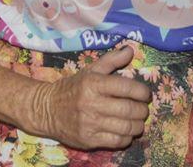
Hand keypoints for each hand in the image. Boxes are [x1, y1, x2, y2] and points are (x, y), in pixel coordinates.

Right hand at [31, 46, 151, 149]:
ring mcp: (90, 124)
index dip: (142, 91)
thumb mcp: (90, 70)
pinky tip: (126, 131)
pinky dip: (127, 137)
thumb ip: (111, 60)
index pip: (126, 88)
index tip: (145, 94)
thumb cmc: (72, 88)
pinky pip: (117, 142)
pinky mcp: (88, 140)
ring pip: (125, 127)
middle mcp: (91, 104)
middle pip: (128, 109)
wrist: (47, 110)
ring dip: (138, 125)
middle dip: (142, 110)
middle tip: (143, 108)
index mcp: (93, 83)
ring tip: (137, 121)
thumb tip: (130, 50)